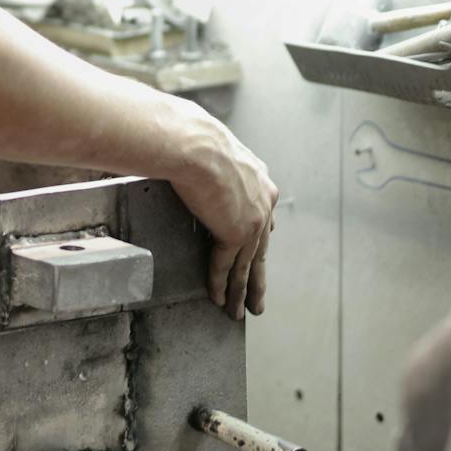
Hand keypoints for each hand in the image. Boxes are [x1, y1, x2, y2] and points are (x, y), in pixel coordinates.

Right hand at [162, 102, 278, 319]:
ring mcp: (253, 221)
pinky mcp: (236, 234)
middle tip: (258, 299)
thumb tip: (188, 159)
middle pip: (260, 249)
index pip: (262, 217)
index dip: (259, 241)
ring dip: (242, 292)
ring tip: (240, 312)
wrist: (194, 144)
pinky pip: (226, 266)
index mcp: (259, 180)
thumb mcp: (213, 151)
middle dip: (257, 278)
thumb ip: (212, 166)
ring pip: (247, 265)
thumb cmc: (194, 138)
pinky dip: (220, 285)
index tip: (257, 256)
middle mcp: (263, 203)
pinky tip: (218, 299)